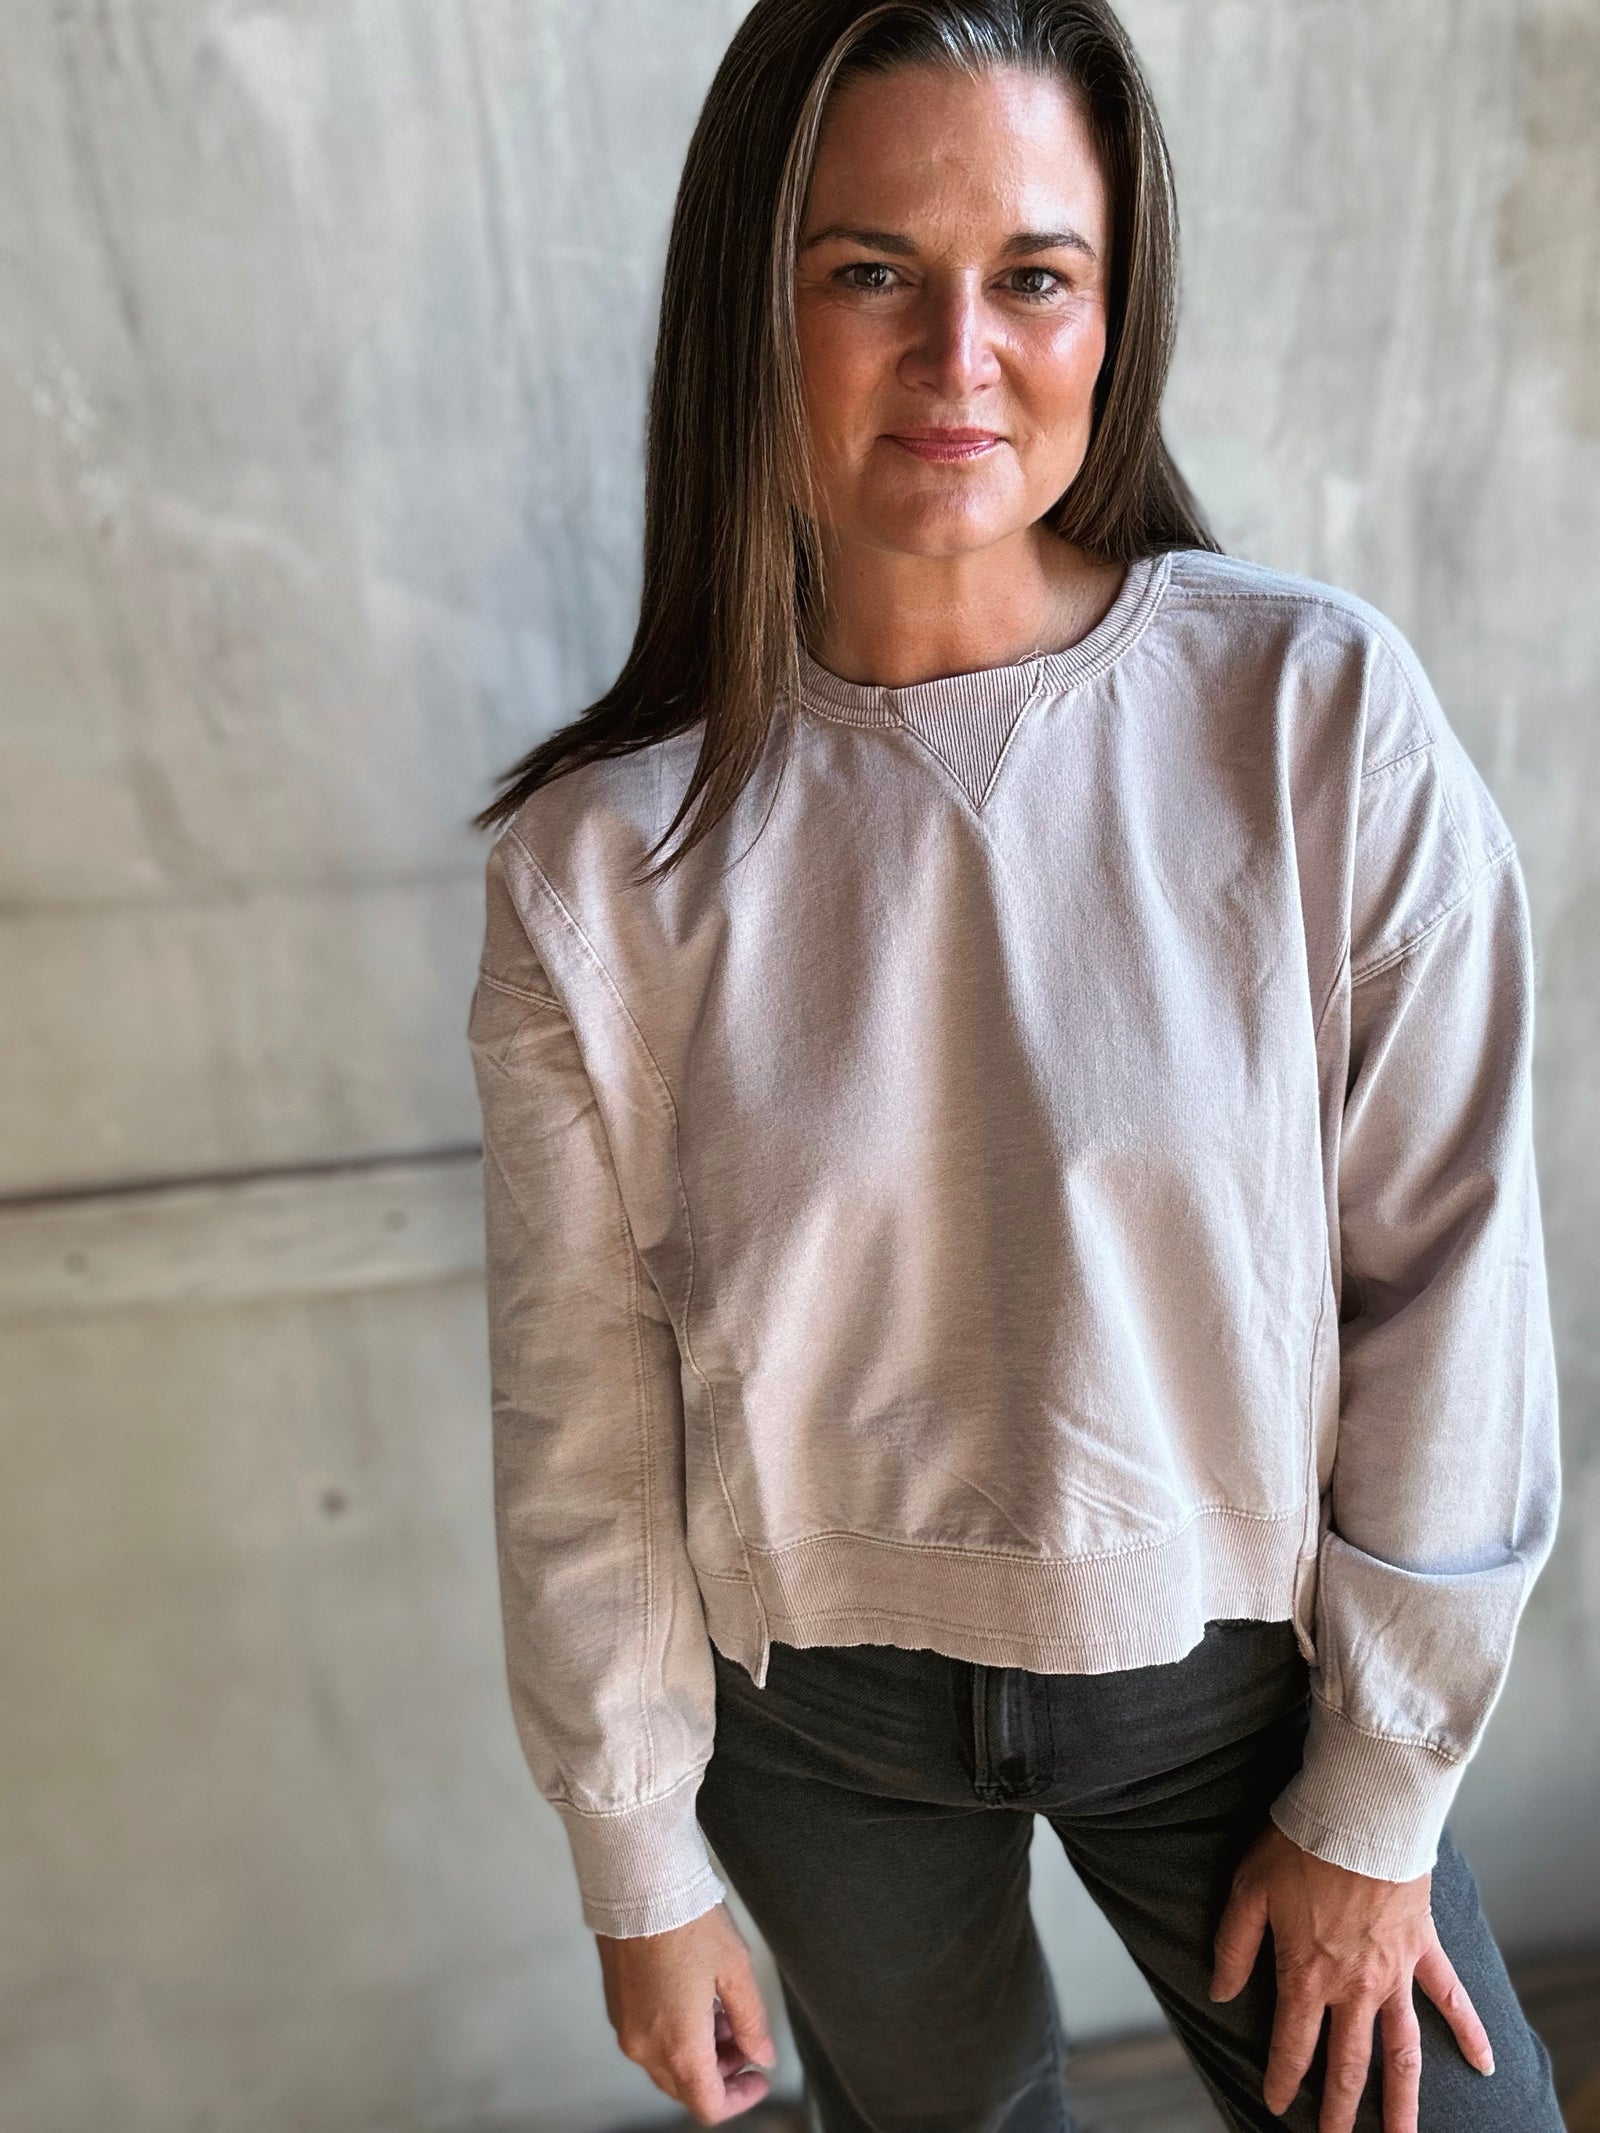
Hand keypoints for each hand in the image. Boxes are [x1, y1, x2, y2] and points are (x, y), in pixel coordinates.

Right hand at [596, 1899, 778, 2123]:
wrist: (640, 1885)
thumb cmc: (688, 1921)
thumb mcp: (736, 1971)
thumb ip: (751, 2023)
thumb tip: (762, 2055)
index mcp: (679, 2045)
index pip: (709, 2105)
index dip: (741, 2098)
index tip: (758, 2078)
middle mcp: (646, 2046)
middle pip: (687, 2088)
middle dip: (721, 2073)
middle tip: (744, 2040)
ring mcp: (627, 2029)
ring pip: (667, 2065)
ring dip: (699, 2054)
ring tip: (722, 2013)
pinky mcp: (617, 2009)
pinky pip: (649, 2041)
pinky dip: (675, 2036)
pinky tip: (696, 2001)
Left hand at [1209, 1820, 1493, 2132]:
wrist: (1359, 1813)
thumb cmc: (1298, 1846)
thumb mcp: (1247, 1890)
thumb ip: (1233, 1946)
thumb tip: (1218, 1992)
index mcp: (1307, 1975)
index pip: (1292, 2045)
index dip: (1281, 2078)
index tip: (1274, 2104)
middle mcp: (1353, 1987)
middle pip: (1348, 2063)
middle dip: (1339, 2109)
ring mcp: (1394, 1973)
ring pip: (1402, 2052)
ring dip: (1402, 2101)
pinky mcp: (1423, 1950)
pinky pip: (1451, 1998)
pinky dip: (1470, 2032)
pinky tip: (1484, 2065)